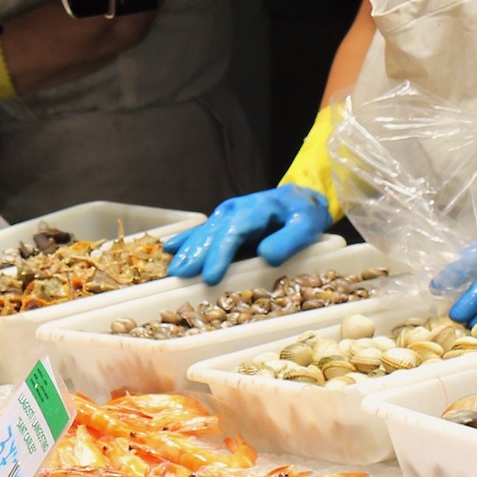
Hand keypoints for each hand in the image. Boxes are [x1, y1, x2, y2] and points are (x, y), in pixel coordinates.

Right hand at [168, 184, 330, 284]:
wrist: (300, 200)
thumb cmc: (303, 215)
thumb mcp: (307, 225)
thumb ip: (289, 240)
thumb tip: (266, 255)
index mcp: (257, 208)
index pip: (235, 231)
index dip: (220, 253)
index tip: (211, 276)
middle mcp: (236, 209)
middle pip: (213, 232)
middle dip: (196, 254)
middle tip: (180, 275)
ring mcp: (227, 214)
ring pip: (204, 232)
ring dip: (188, 251)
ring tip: (174, 270)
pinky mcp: (223, 222)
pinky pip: (202, 231)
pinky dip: (186, 239)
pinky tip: (169, 248)